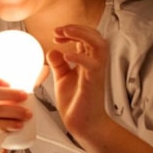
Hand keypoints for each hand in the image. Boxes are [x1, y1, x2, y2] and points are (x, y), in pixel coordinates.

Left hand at [47, 25, 108, 139]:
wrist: (83, 124)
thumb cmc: (76, 102)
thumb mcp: (63, 79)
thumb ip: (59, 64)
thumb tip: (52, 50)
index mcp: (87, 61)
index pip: (87, 37)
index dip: (72, 31)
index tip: (56, 35)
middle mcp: (95, 64)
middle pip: (95, 36)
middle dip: (77, 28)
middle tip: (58, 31)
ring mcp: (96, 72)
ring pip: (99, 45)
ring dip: (82, 35)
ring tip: (64, 34)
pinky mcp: (94, 82)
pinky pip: (93, 64)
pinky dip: (80, 56)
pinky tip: (66, 55)